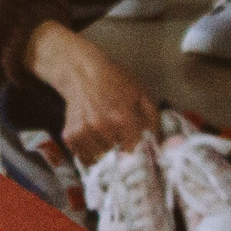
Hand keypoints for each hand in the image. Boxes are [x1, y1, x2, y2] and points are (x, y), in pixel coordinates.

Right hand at [25, 21, 157, 163]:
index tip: (138, 149)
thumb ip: (153, 119)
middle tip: (121, 140)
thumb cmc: (115, 81)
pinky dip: (90, 153)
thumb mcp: (140, 93)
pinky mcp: (70, 135)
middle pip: (118, 156)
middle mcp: (102, 127)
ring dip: (105, 153)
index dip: (138, 151)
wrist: (80, 72)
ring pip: (100, 158)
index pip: (135, 151)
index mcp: (122, 118)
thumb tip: (160, 143)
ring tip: (106, 138)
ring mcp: (84, 132)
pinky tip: (94, 140)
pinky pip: (83, 157)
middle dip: (121, 150)